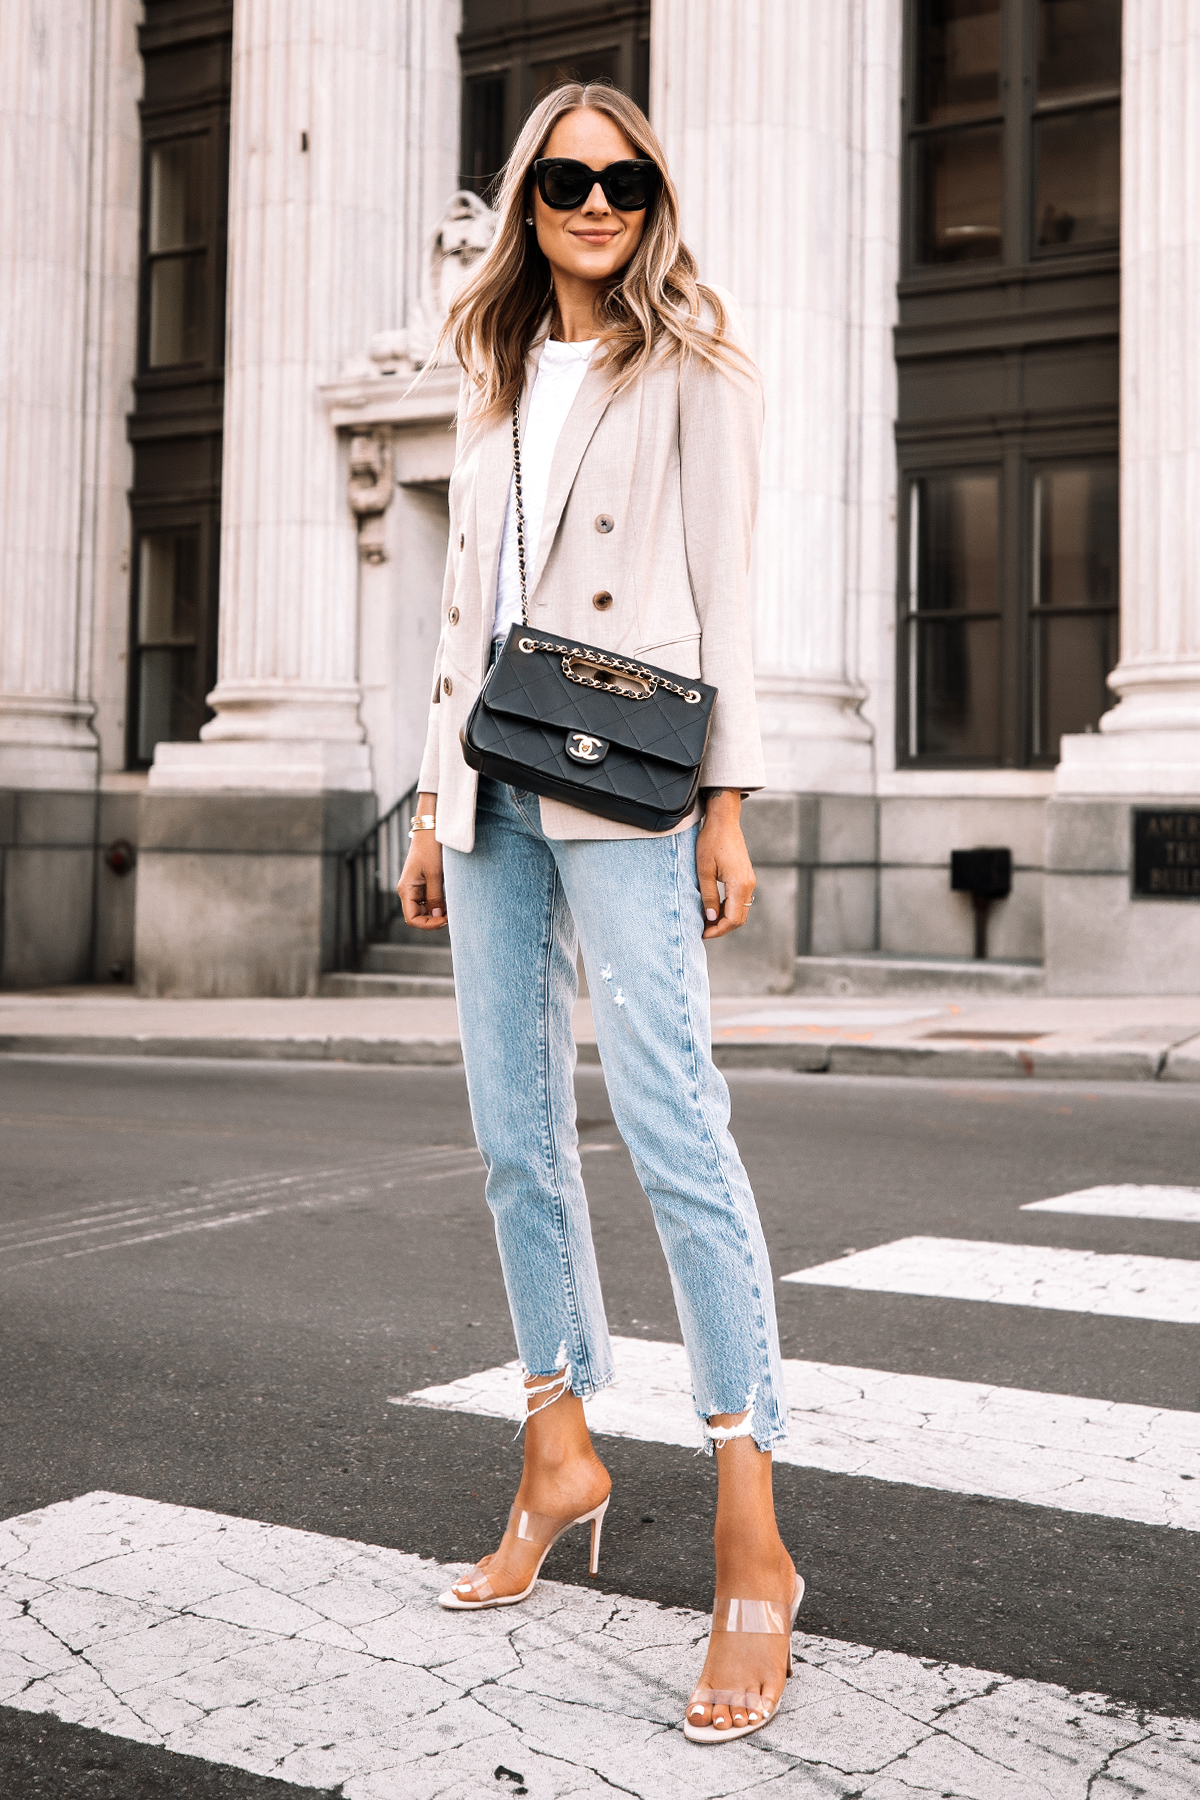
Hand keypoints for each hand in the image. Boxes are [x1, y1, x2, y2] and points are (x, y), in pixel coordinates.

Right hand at [397, 793, 446, 929]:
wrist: (431, 829)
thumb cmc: (431, 848)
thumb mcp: (435, 874)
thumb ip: (435, 897)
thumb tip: (437, 916)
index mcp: (406, 890)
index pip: (412, 919)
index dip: (428, 924)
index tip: (445, 920)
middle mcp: (407, 891)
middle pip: (418, 916)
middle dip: (434, 919)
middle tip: (452, 916)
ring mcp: (414, 887)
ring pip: (424, 909)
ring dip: (437, 912)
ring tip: (451, 907)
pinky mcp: (422, 882)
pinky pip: (428, 900)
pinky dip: (438, 903)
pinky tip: (448, 900)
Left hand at [696, 790, 755, 939]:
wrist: (724, 821)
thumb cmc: (711, 842)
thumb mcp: (704, 870)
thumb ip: (708, 896)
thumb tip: (710, 918)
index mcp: (739, 885)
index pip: (732, 919)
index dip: (718, 930)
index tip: (702, 934)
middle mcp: (748, 885)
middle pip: (739, 918)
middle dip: (721, 928)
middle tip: (702, 930)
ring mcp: (749, 881)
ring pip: (740, 910)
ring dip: (724, 919)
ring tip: (705, 921)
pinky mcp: (746, 877)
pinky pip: (739, 900)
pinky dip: (727, 908)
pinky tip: (712, 908)